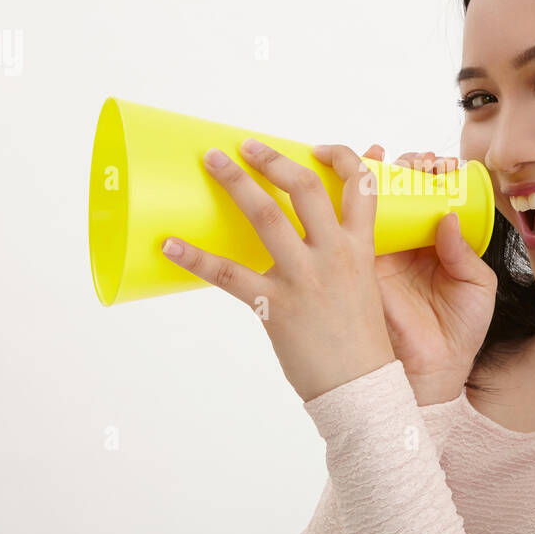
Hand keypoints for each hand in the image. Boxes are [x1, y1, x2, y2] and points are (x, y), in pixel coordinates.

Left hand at [160, 138, 394, 403]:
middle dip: (273, 159)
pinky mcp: (276, 306)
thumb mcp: (364, 287)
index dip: (343, 156)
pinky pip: (229, 274)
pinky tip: (170, 243)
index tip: (318, 147)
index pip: (361, 186)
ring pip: (266, 216)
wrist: (361, 388)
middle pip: (305, 188)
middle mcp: (334, 255)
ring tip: (212, 160)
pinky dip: (196, 257)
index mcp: (360, 248)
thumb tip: (314, 240)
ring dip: (236, 182)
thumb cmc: (360, 340)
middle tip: (246, 144)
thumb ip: (344, 258)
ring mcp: (304, 278)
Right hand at [360, 145, 497, 405]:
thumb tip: (448, 217)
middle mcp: (403, 243)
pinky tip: (351, 179)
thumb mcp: (477, 287)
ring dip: (371, 173)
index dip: (431, 174)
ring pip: (369, 202)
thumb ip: (464, 252)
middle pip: (396, 192)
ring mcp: (379, 253)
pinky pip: (347, 230)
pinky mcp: (358, 267)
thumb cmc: (459, 332)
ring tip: (383, 158)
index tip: (440, 166)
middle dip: (404, 166)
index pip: (427, 197)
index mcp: (431, 243)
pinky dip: (344, 201)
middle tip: (416, 163)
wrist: (433, 372)